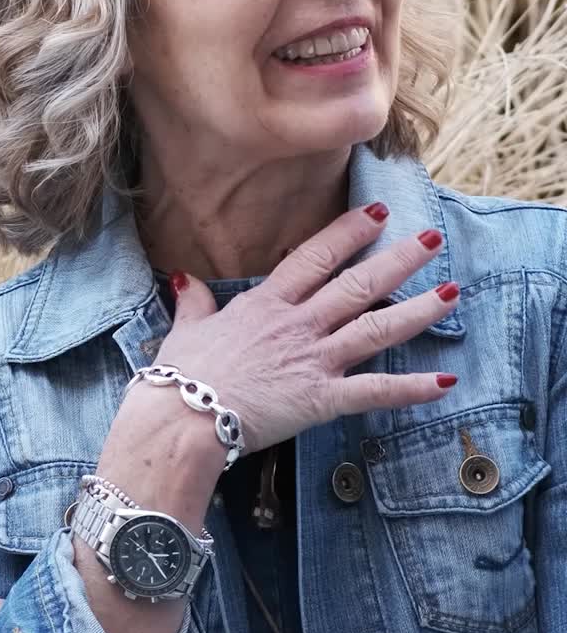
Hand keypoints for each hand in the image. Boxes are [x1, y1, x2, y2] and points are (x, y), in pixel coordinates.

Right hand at [151, 205, 459, 453]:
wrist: (182, 419)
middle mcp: (297, 325)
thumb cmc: (180, 377)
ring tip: (452, 293)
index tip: (376, 213)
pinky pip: (374, 392)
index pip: (315, 257)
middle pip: (357, 284)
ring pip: (376, 328)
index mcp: (266, 304)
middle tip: (431, 238)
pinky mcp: (320, 399)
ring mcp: (313, 360)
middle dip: (398, 259)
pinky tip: (446, 382)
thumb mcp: (186, 329)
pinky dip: (411, 389)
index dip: (348, 232)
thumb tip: (184, 279)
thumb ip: (194, 301)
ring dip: (418, 310)